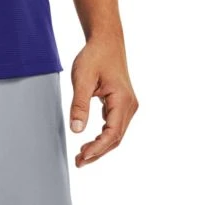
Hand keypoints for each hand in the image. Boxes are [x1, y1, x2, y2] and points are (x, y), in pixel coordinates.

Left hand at [69, 36, 137, 166]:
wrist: (106, 41)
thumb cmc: (95, 56)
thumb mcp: (82, 79)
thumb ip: (79, 105)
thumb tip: (76, 130)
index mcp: (122, 99)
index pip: (113, 133)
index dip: (98, 148)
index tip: (83, 157)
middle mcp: (129, 104)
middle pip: (116, 138)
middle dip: (98, 153)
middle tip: (78, 163)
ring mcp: (127, 105)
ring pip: (115, 135)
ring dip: (100, 148)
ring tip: (81, 157)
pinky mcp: (121, 105)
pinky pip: (113, 128)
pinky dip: (102, 139)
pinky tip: (88, 144)